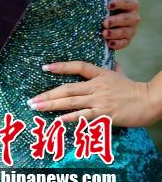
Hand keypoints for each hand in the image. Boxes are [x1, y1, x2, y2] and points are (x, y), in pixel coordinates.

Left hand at [28, 61, 153, 126]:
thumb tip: (112, 61)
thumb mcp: (121, 74)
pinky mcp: (105, 114)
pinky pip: (84, 117)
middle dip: (47, 95)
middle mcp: (96, 87)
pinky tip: (57, 120)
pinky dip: (70, 118)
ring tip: (36, 107)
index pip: (78, 67)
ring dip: (51, 106)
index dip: (61, 66)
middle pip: (67, 89)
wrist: (150, 101)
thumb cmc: (135, 88)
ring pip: (71, 103)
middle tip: (31, 99)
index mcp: (100, 74)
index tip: (45, 67)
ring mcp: (99, 101)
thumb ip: (113, 68)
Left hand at [102, 0, 138, 49]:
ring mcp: (130, 29)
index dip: (119, 3)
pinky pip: (124, 43)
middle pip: (129, 19)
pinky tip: (108, 43)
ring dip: (115, 33)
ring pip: (126, 32)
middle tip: (104, 22)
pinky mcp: (125, 40)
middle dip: (117, 20)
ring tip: (104, 33)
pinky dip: (117, 44)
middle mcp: (133, 17)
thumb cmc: (102, 1)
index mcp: (130, 4)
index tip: (108, 5)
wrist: (96, 17)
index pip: (128, 2)